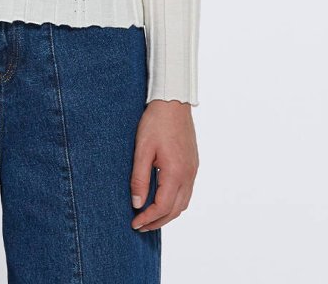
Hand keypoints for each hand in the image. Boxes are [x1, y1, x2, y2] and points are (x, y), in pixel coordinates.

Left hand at [130, 100, 198, 231]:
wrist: (173, 101)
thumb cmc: (156, 122)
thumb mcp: (142, 149)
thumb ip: (139, 178)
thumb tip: (137, 204)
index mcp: (176, 173)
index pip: (162, 207)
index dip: (148, 218)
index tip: (135, 223)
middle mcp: (188, 175)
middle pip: (176, 210)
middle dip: (158, 221)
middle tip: (141, 226)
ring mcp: (193, 170)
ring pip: (184, 202)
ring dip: (168, 213)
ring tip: (150, 216)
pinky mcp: (193, 163)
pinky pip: (187, 191)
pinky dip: (175, 201)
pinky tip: (163, 198)